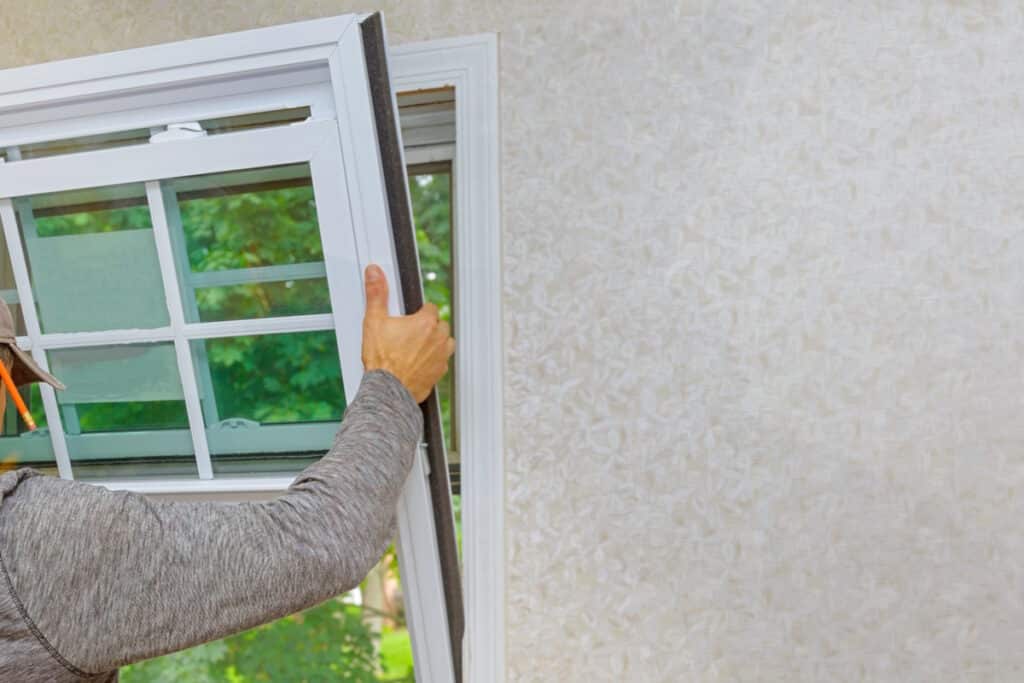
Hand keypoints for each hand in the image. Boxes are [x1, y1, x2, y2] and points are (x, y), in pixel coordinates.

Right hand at [361, 264, 453, 402]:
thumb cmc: (382, 360)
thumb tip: (375, 273)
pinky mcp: (439, 373)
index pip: (430, 308)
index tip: (410, 317)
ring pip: (445, 343)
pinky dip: (433, 361)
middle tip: (409, 333)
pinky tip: (418, 362)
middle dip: (427, 327)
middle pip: (439, 325)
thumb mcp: (374, 321)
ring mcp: (441, 357)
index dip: (418, 312)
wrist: (387, 389)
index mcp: (425, 323)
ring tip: (416, 347)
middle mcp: (438, 339)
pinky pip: (441, 362)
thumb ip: (376, 294)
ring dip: (435, 342)